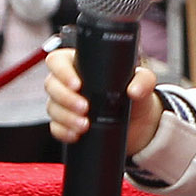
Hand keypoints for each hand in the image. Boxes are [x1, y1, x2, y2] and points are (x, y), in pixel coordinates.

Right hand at [44, 45, 162, 153]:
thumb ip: (144, 81)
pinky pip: (56, 127)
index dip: (62, 71)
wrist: (141, 124)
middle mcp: (68, 83)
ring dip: (66, 117)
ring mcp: (65, 104)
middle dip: (65, 98)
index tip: (77, 84)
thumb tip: (134, 91)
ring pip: (52, 107)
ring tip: (85, 124)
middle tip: (84, 107)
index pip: (58, 61)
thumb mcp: (144, 83)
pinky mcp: (67, 123)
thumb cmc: (137, 96)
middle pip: (51, 85)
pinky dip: (64, 131)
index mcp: (82, 66)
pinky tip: (76, 134)